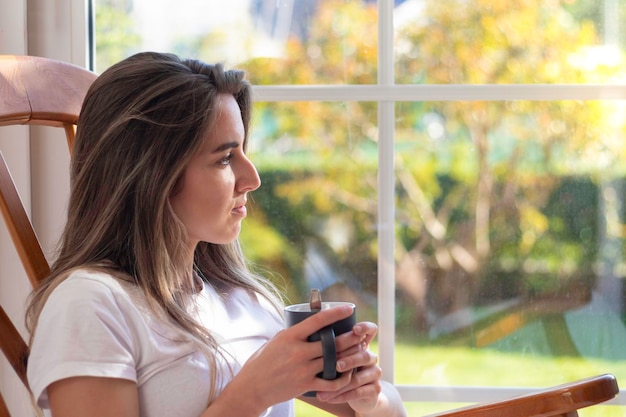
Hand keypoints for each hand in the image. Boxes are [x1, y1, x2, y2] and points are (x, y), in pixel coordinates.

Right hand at [214, 304, 355, 414]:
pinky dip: (342, 379)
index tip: (348, 307)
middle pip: (331, 343)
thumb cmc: (262, 362)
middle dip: (350, 337)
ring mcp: (302, 369)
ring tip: (359, 351)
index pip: (317, 321)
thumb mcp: (276, 341)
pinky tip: (348, 375)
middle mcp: (298, 352)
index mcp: (290, 337)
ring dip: (350, 356)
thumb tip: (310, 323)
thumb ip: (293, 333)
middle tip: (361, 332)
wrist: (252, 387)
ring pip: (334, 361)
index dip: (335, 313)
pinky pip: (330, 382)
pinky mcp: (305, 385)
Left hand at [316, 322, 382, 413]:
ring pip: (359, 377)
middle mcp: (370, 356)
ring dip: (341, 383)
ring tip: (326, 387)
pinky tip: (329, 398)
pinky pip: (359, 392)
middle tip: (337, 365)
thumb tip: (306, 337)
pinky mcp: (375, 388)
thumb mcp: (335, 355)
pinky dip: (342, 396)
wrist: (357, 393)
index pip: (370, 330)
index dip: (365, 328)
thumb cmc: (340, 369)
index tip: (354, 329)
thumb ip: (328, 346)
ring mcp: (374, 372)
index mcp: (362, 344)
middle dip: (349, 360)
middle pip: (364, 355)